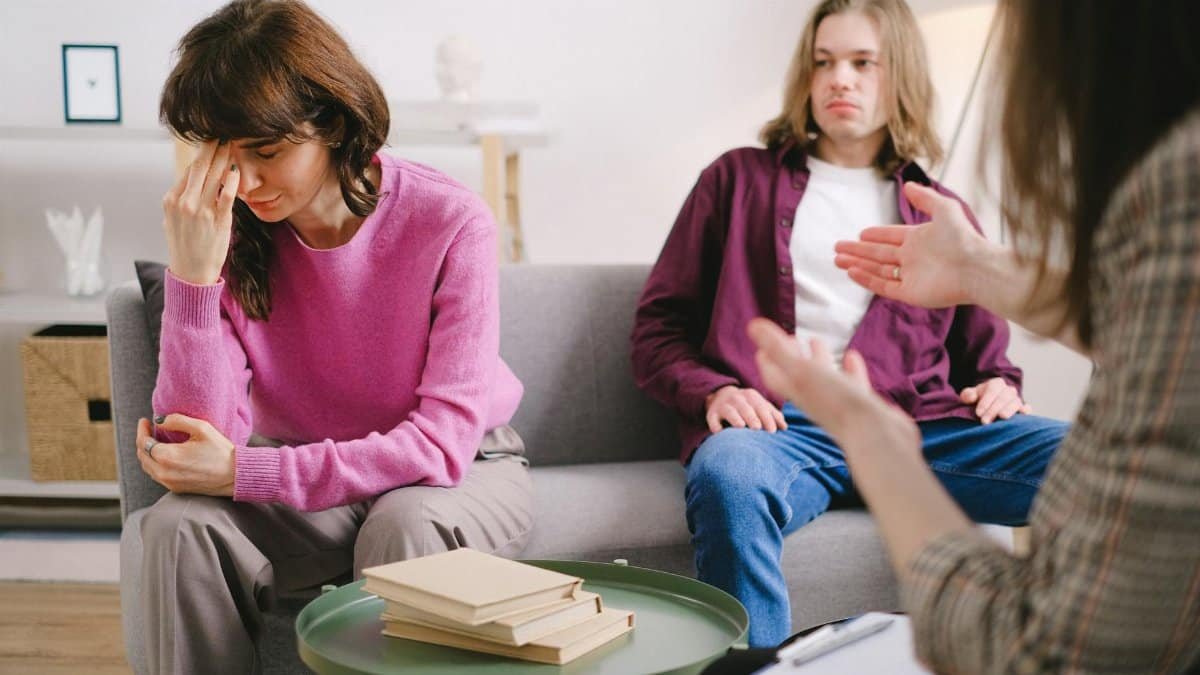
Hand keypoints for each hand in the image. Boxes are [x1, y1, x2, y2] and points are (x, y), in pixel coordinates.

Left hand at [136, 414, 235, 496]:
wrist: (235, 475)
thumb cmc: (221, 451)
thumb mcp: (202, 428)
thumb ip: (177, 420)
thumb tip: (160, 420)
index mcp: (168, 457)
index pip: (144, 442)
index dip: (142, 430)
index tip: (144, 420)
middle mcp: (164, 472)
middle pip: (142, 456)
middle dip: (142, 441)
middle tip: (148, 430)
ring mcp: (169, 483)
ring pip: (147, 467)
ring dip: (147, 453)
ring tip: (153, 441)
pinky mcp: (176, 489)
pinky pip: (157, 475)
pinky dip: (154, 464)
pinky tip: (163, 456)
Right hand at [161, 139, 240, 284]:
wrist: (191, 273)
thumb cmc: (185, 245)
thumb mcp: (173, 219)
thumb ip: (181, 198)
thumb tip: (191, 179)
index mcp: (171, 200)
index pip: (189, 170)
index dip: (201, 154)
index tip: (211, 140)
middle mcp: (184, 203)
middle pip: (199, 168)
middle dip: (211, 148)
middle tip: (222, 133)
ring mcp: (201, 212)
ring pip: (213, 177)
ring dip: (223, 158)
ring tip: (231, 144)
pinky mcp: (218, 222)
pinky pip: (226, 197)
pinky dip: (231, 182)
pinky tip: (236, 170)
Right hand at [704, 385, 786, 432]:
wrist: (721, 395)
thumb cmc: (747, 405)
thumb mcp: (760, 405)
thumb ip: (773, 415)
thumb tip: (784, 427)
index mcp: (751, 396)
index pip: (761, 407)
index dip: (767, 418)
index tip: (773, 431)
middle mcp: (737, 398)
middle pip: (745, 408)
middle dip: (752, 417)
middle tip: (757, 428)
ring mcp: (723, 405)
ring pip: (729, 411)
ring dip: (735, 418)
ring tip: (741, 426)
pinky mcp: (711, 414)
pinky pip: (712, 419)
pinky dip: (715, 426)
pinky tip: (718, 433)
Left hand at [746, 318, 919, 462]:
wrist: (876, 437)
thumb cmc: (835, 403)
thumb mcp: (801, 370)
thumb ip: (777, 349)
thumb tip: (752, 324)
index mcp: (797, 392)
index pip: (774, 376)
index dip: (766, 360)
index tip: (761, 347)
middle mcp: (815, 399)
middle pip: (797, 375)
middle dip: (792, 356)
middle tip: (790, 337)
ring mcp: (840, 403)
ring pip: (825, 378)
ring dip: (819, 359)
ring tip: (816, 341)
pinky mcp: (863, 405)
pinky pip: (853, 383)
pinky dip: (850, 369)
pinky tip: (851, 356)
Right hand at [833, 182, 993, 308]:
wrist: (975, 268)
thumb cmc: (963, 238)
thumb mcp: (945, 209)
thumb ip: (925, 198)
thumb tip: (908, 185)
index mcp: (920, 239)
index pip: (891, 237)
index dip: (876, 235)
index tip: (860, 234)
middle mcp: (913, 258)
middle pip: (879, 254)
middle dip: (858, 251)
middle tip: (838, 248)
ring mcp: (910, 276)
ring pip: (877, 270)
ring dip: (857, 264)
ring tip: (838, 260)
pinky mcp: (909, 293)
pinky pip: (883, 286)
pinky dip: (866, 279)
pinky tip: (852, 271)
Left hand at [959, 377, 1031, 423]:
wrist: (990, 403)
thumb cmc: (978, 399)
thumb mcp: (970, 395)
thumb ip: (968, 395)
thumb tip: (972, 397)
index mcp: (996, 383)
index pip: (992, 390)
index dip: (985, 401)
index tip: (978, 413)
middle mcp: (1008, 390)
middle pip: (1003, 398)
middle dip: (993, 409)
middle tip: (985, 421)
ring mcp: (1017, 399)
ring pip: (1015, 403)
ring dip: (1008, 410)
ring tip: (1002, 418)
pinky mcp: (1022, 408)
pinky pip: (1027, 408)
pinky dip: (1026, 410)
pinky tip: (1023, 414)